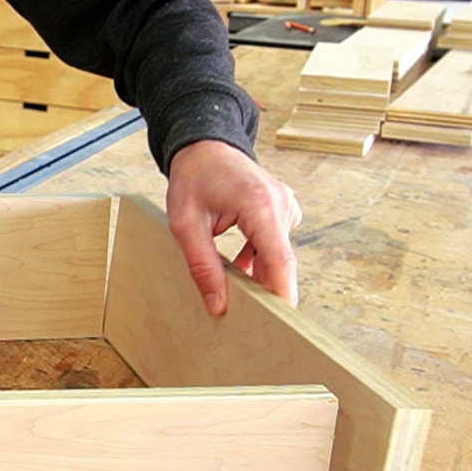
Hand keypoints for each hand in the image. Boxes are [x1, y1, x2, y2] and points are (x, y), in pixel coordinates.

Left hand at [165, 140, 300, 316]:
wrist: (204, 147)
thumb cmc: (193, 179)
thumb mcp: (185, 225)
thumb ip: (202, 265)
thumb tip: (218, 305)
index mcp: (259, 205)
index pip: (279, 259)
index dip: (283, 293)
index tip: (283, 323)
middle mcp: (281, 204)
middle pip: (282, 261)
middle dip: (268, 291)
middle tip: (251, 322)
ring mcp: (286, 205)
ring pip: (279, 255)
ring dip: (261, 274)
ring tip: (237, 291)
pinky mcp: (283, 209)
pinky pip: (276, 244)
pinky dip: (261, 259)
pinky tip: (240, 266)